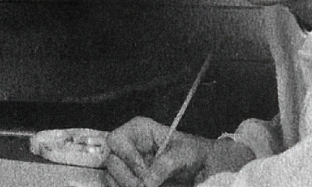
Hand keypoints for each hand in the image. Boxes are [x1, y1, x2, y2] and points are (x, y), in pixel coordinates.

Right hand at [103, 117, 254, 186]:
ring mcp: (125, 165)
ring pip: (110, 179)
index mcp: (137, 130)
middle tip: (148, 184)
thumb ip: (165, 165)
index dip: (128, 158)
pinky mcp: (127, 180)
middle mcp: (127, 146)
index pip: (115, 140)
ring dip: (128, 186)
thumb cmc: (193, 154)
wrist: (201, 170)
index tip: (144, 171)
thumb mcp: (184, 154)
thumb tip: (147, 182)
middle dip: (129, 177)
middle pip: (110, 163)